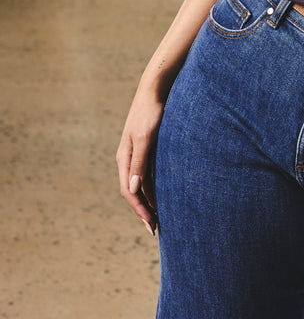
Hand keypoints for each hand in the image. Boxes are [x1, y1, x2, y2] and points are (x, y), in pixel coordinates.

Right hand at [116, 84, 164, 235]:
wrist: (155, 89)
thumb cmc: (150, 111)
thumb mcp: (145, 137)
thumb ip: (140, 161)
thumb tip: (135, 188)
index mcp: (125, 158)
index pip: (130, 191)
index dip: (140, 210)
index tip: (152, 225)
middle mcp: (129, 158)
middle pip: (134, 191)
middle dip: (144, 211)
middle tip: (157, 229)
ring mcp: (138, 153)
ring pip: (142, 184)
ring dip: (150, 201)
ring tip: (160, 217)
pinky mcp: (148, 148)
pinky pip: (149, 174)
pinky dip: (155, 187)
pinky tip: (164, 195)